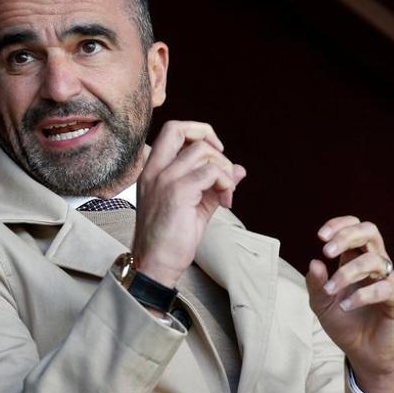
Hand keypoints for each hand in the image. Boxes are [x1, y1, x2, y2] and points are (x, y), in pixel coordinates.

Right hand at [133, 121, 246, 285]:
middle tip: (221, 163)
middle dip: (208, 136)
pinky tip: (224, 203)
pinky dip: (226, 184)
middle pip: (179, 128)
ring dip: (224, 169)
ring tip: (225, 194)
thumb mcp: (195, 205)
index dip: (198, 133)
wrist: (155, 264)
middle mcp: (155, 170)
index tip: (215, 153)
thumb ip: (214, 184)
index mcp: (153, 170)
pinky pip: (211, 172)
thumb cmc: (170, 238)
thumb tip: (239, 169)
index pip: (172, 131)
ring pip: (202, 151)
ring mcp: (164, 179)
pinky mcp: (177, 192)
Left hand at [305, 216, 393, 392]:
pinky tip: (346, 305)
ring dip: (347, 272)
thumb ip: (315, 284)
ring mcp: (389, 282)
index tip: (320, 236)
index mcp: (356, 260)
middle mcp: (375, 266)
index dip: (340, 225)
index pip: (355, 229)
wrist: (363, 354)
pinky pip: (386, 288)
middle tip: (327, 250)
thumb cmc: (345, 324)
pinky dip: (362, 295)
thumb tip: (314, 262)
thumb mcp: (321, 304)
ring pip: (375, 260)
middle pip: (370, 233)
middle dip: (347, 235)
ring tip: (331, 290)